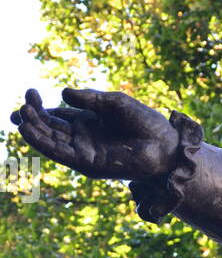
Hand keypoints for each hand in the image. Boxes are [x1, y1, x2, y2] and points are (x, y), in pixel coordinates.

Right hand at [10, 87, 180, 181]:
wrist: (165, 146)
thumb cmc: (145, 123)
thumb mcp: (115, 102)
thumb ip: (89, 98)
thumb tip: (62, 92)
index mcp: (89, 122)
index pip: (58, 115)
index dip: (41, 107)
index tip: (30, 94)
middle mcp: (83, 138)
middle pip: (51, 128)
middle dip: (34, 117)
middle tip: (21, 105)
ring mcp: (84, 151)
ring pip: (52, 142)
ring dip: (35, 130)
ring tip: (20, 116)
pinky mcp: (88, 164)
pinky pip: (61, 154)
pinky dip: (44, 143)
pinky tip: (30, 132)